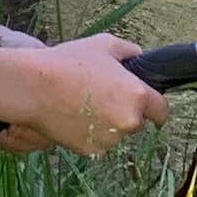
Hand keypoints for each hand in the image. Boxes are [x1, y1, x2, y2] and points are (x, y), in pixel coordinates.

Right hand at [9, 35, 169, 159]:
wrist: (34, 88)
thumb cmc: (69, 63)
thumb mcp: (105, 44)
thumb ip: (130, 51)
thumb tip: (138, 56)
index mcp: (137, 96)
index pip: (162, 111)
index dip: (155, 106)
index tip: (148, 104)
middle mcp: (128, 121)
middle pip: (136, 122)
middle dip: (125, 112)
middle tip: (102, 95)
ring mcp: (109, 139)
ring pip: (115, 134)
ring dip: (107, 124)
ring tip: (83, 103)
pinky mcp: (90, 151)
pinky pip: (97, 143)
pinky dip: (89, 134)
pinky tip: (73, 116)